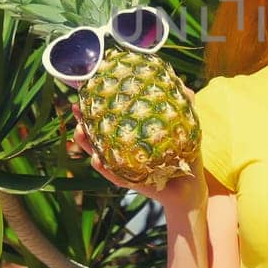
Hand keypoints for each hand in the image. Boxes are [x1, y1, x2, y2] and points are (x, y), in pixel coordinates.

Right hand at [68, 83, 203, 210]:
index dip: (95, 107)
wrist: (191, 187)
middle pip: (96, 135)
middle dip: (82, 122)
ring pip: (97, 154)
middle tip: (77, 111)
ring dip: (86, 144)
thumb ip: (183, 104)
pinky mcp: (129, 182)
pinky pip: (112, 175)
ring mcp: (123, 167)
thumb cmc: (185, 155)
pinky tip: (96, 159)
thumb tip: (180, 81)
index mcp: (131, 135)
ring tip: (80, 133)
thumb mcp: (184, 127)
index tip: (84, 93)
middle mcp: (123, 150)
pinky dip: (103, 168)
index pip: (109, 119)